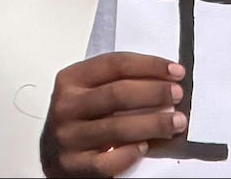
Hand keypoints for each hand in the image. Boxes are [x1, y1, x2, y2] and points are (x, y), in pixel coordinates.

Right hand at [41, 53, 186, 176]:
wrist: (53, 156)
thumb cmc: (77, 121)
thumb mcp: (86, 94)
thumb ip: (113, 85)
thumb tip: (163, 82)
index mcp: (70, 81)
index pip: (113, 65)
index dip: (148, 66)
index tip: (174, 71)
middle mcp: (67, 106)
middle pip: (116, 94)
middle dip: (153, 92)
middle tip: (177, 95)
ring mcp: (70, 136)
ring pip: (117, 128)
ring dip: (153, 124)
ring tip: (177, 122)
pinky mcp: (76, 165)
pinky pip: (110, 160)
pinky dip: (131, 153)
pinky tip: (145, 147)